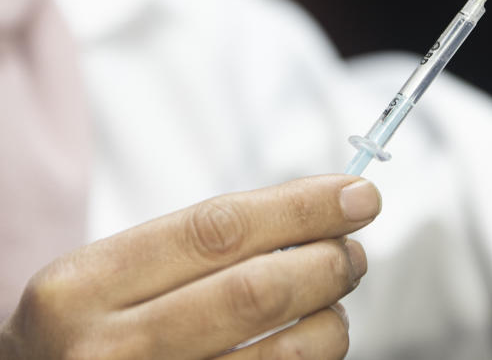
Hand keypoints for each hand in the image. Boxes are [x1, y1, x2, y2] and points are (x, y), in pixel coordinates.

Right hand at [0, 175, 380, 358]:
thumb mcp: (116, 274)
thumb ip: (208, 243)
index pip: (218, 229)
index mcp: (86, 285)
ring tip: (332, 304)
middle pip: (256, 292)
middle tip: (354, 253)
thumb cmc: (98, 327)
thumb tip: (325, 210)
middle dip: (327, 263)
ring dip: (330, 322)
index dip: (301, 208)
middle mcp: (107, 351)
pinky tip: (307, 343)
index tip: (357, 195)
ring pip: (282, 357)